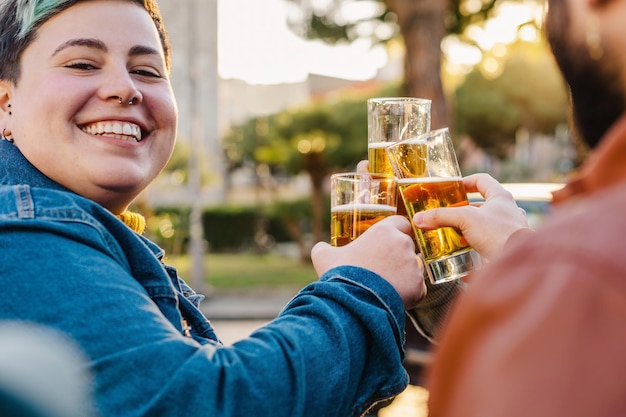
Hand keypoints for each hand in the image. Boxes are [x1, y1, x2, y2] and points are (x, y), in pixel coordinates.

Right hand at [311, 215, 425, 308]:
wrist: (353, 302)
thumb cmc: (340, 275)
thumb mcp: (324, 257)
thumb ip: (322, 248)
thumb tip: (320, 247)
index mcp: (384, 231)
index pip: (401, 223)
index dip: (397, 232)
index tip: (388, 242)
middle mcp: (402, 244)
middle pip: (409, 246)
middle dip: (400, 255)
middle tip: (384, 268)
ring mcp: (413, 265)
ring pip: (414, 267)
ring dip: (405, 274)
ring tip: (387, 286)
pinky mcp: (418, 286)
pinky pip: (418, 288)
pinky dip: (409, 294)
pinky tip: (393, 299)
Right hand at [413, 173, 528, 261]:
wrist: (518, 263)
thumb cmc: (497, 233)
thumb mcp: (465, 219)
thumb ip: (441, 216)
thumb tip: (419, 219)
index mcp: (501, 197)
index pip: (483, 180)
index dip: (466, 181)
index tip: (453, 188)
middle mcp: (508, 211)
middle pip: (483, 204)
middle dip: (464, 210)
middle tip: (448, 215)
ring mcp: (510, 229)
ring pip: (486, 224)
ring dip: (469, 228)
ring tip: (453, 234)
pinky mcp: (507, 246)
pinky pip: (489, 243)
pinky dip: (475, 246)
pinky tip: (463, 254)